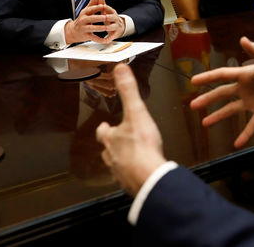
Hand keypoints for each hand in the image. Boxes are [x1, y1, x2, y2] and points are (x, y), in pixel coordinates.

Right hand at [65, 0, 126, 44]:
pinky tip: (106, 40)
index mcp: (84, 13)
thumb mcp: (86, 11)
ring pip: (92, 28)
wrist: (73, 31)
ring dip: (100, 28)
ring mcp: (84, 28)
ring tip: (106, 27)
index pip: (91, 9)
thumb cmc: (83, 19)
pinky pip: (93, 38)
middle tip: (107, 17)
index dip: (97, 7)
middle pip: (92, 18)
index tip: (104, 6)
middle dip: (99, 18)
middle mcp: (83, 20)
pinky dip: (100, 40)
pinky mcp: (86, 36)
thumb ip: (93, 3)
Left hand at [95, 63, 165, 195]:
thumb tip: (120, 69)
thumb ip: (128, 91)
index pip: (103, 131)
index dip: (104, 128)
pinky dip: (132, 174)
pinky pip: (129, 178)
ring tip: (127, 158)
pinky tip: (139, 172)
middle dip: (111, 145)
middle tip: (116, 141)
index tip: (104, 125)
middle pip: (107, 149)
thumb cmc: (142, 147)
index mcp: (112, 139)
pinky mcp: (131, 183)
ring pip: (116, 165)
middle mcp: (112, 156)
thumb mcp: (137, 112)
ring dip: (120, 160)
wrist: (149, 176)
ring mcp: (121, 171)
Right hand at [190, 37, 253, 147]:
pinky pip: (252, 125)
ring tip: (205, 123)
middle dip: (208, 99)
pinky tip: (236, 144)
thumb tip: (242, 39)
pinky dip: (245, 134)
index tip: (193, 81)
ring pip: (232, 110)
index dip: (208, 77)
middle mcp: (247, 88)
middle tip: (193, 105)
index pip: (223, 75)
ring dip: (219, 116)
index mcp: (247, 74)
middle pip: (223, 94)